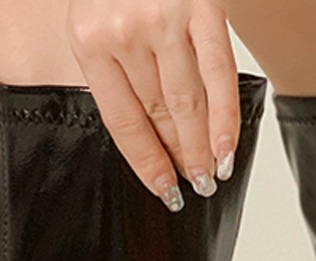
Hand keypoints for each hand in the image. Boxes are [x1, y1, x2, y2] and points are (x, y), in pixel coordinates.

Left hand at [67, 0, 239, 209]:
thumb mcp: (87, 22)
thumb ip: (106, 68)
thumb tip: (138, 127)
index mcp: (91, 44)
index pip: (121, 120)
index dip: (144, 159)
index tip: (161, 188)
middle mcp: (127, 34)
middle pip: (158, 113)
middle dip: (179, 156)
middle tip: (192, 188)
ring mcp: (167, 19)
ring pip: (188, 98)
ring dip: (204, 142)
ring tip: (212, 174)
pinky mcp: (202, 4)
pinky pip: (218, 67)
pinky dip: (224, 109)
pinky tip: (228, 140)